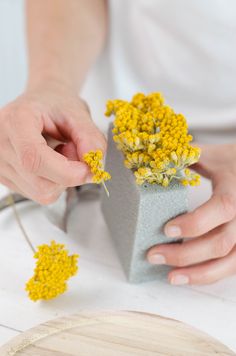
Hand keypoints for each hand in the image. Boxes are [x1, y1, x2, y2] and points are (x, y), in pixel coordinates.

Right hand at [0, 82, 105, 203]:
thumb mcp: (78, 113)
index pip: (35, 159)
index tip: (87, 168)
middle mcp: (0, 144)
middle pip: (40, 183)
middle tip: (73, 151)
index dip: (66, 171)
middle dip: (69, 175)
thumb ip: (90, 138)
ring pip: (42, 193)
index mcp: (16, 121)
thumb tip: (94, 164)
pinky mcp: (4, 177)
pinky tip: (50, 162)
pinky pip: (38, 194)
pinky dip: (53, 182)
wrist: (40, 103)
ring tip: (59, 154)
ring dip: (62, 179)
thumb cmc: (55, 104)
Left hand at [147, 144, 235, 284]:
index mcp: (235, 190)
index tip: (167, 229)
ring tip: (170, 277)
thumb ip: (185, 157)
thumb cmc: (231, 162)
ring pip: (229, 263)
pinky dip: (210, 275)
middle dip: (185, 254)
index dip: (195, 223)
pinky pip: (231, 267)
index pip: (222, 209)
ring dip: (198, 274)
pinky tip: (189, 276)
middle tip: (154, 255)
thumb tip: (152, 163)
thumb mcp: (211, 155)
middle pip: (221, 243)